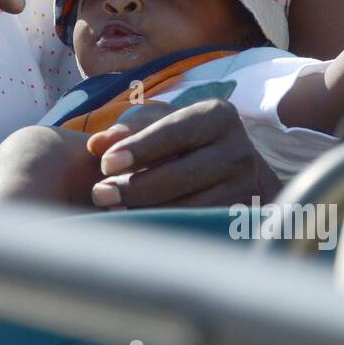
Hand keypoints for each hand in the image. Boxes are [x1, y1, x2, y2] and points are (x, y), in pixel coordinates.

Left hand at [84, 100, 279, 209]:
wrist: (238, 171)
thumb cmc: (188, 141)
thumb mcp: (164, 124)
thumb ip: (129, 129)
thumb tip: (97, 145)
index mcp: (219, 116)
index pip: (175, 132)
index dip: (140, 148)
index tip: (106, 163)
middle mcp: (239, 150)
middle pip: (182, 174)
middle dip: (136, 186)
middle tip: (100, 194)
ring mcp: (246, 187)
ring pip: (190, 207)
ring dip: (147, 211)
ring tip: (114, 210)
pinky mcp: (243, 218)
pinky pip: (199, 227)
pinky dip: (166, 228)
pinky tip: (139, 226)